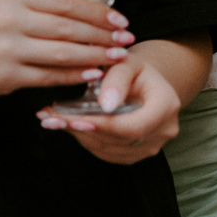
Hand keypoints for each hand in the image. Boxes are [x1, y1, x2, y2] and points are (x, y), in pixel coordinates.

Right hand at [0, 0, 132, 99]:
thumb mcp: (8, 3)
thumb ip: (43, 5)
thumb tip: (93, 12)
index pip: (66, 2)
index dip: (97, 12)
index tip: (120, 19)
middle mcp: (10, 19)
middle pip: (68, 27)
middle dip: (102, 35)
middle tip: (126, 40)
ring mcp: (8, 49)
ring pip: (63, 53)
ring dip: (94, 55)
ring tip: (116, 56)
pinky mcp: (7, 75)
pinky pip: (49, 76)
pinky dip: (74, 75)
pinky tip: (93, 72)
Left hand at [37, 50, 184, 163]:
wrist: (146, 85)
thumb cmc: (135, 71)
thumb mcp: (128, 62)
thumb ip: (117, 79)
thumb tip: (106, 104)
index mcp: (166, 104)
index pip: (134, 125)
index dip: (104, 126)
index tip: (75, 119)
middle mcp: (163, 130)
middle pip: (118, 138)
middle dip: (82, 128)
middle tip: (51, 119)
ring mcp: (151, 146)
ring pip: (108, 148)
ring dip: (78, 135)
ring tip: (52, 120)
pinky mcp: (135, 154)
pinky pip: (106, 153)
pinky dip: (85, 139)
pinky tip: (69, 126)